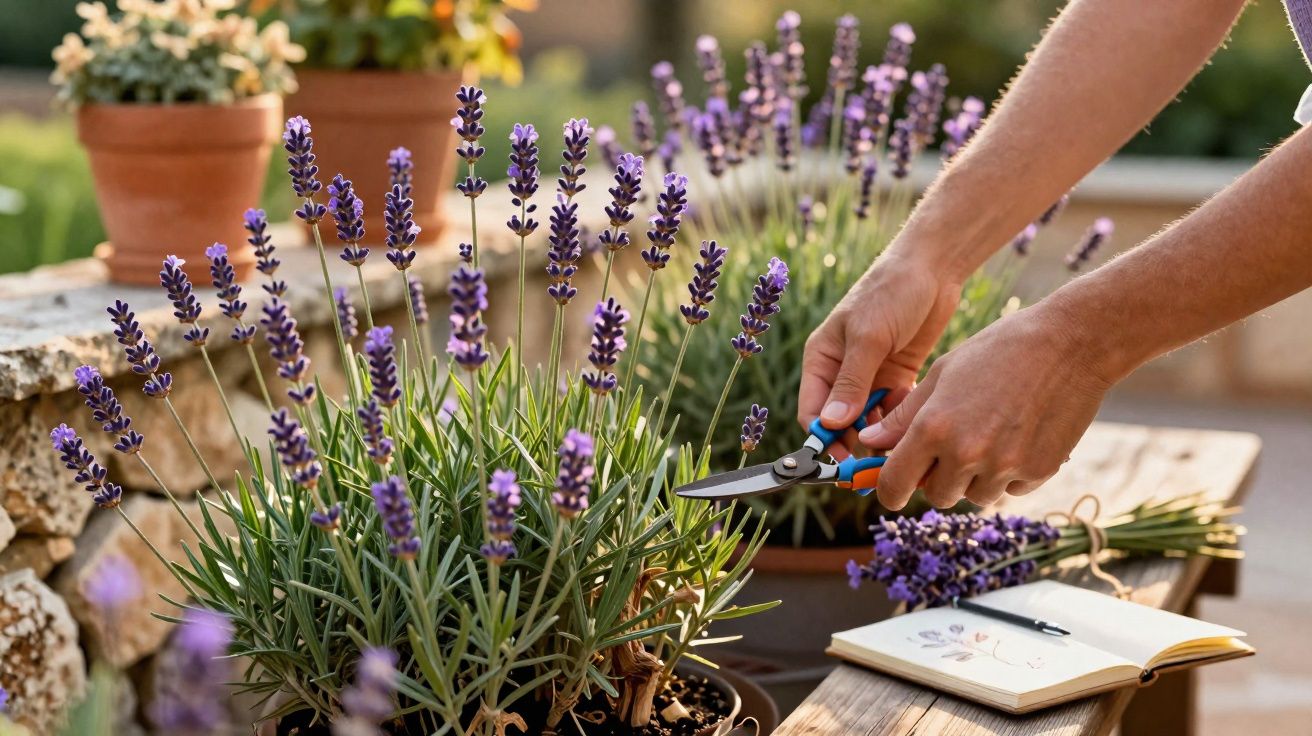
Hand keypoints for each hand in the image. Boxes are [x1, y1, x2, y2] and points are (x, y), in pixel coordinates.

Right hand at [798, 249, 961, 455]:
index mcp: (822, 359)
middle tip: (873, 466)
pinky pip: (894, 409)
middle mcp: (842, 371)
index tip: (840, 463)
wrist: (932, 267)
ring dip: (881, 434)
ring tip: (898, 446)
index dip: (823, 439)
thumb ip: (851, 382)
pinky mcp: (897, 376)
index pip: (813, 411)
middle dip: (854, 443)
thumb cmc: (891, 292)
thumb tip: (831, 425)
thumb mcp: (868, 337)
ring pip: (869, 419)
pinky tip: (913, 423)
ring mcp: (870, 375)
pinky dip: (901, 420)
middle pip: (841, 422)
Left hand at [858, 303, 1112, 509]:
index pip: (896, 484)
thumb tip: (871, 443)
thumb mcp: (942, 374)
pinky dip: (1008, 474)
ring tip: (989, 434)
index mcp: (934, 428)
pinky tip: (1018, 436)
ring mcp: (1005, 466)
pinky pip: (1010, 490)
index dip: (890, 490)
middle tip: (951, 447)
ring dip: (974, 477)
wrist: (1070, 344)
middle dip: (937, 478)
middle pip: (936, 495)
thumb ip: (904, 417)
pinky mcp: (1039, 472)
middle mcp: (967, 454)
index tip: (894, 487)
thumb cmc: (998, 351)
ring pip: (974, 496)